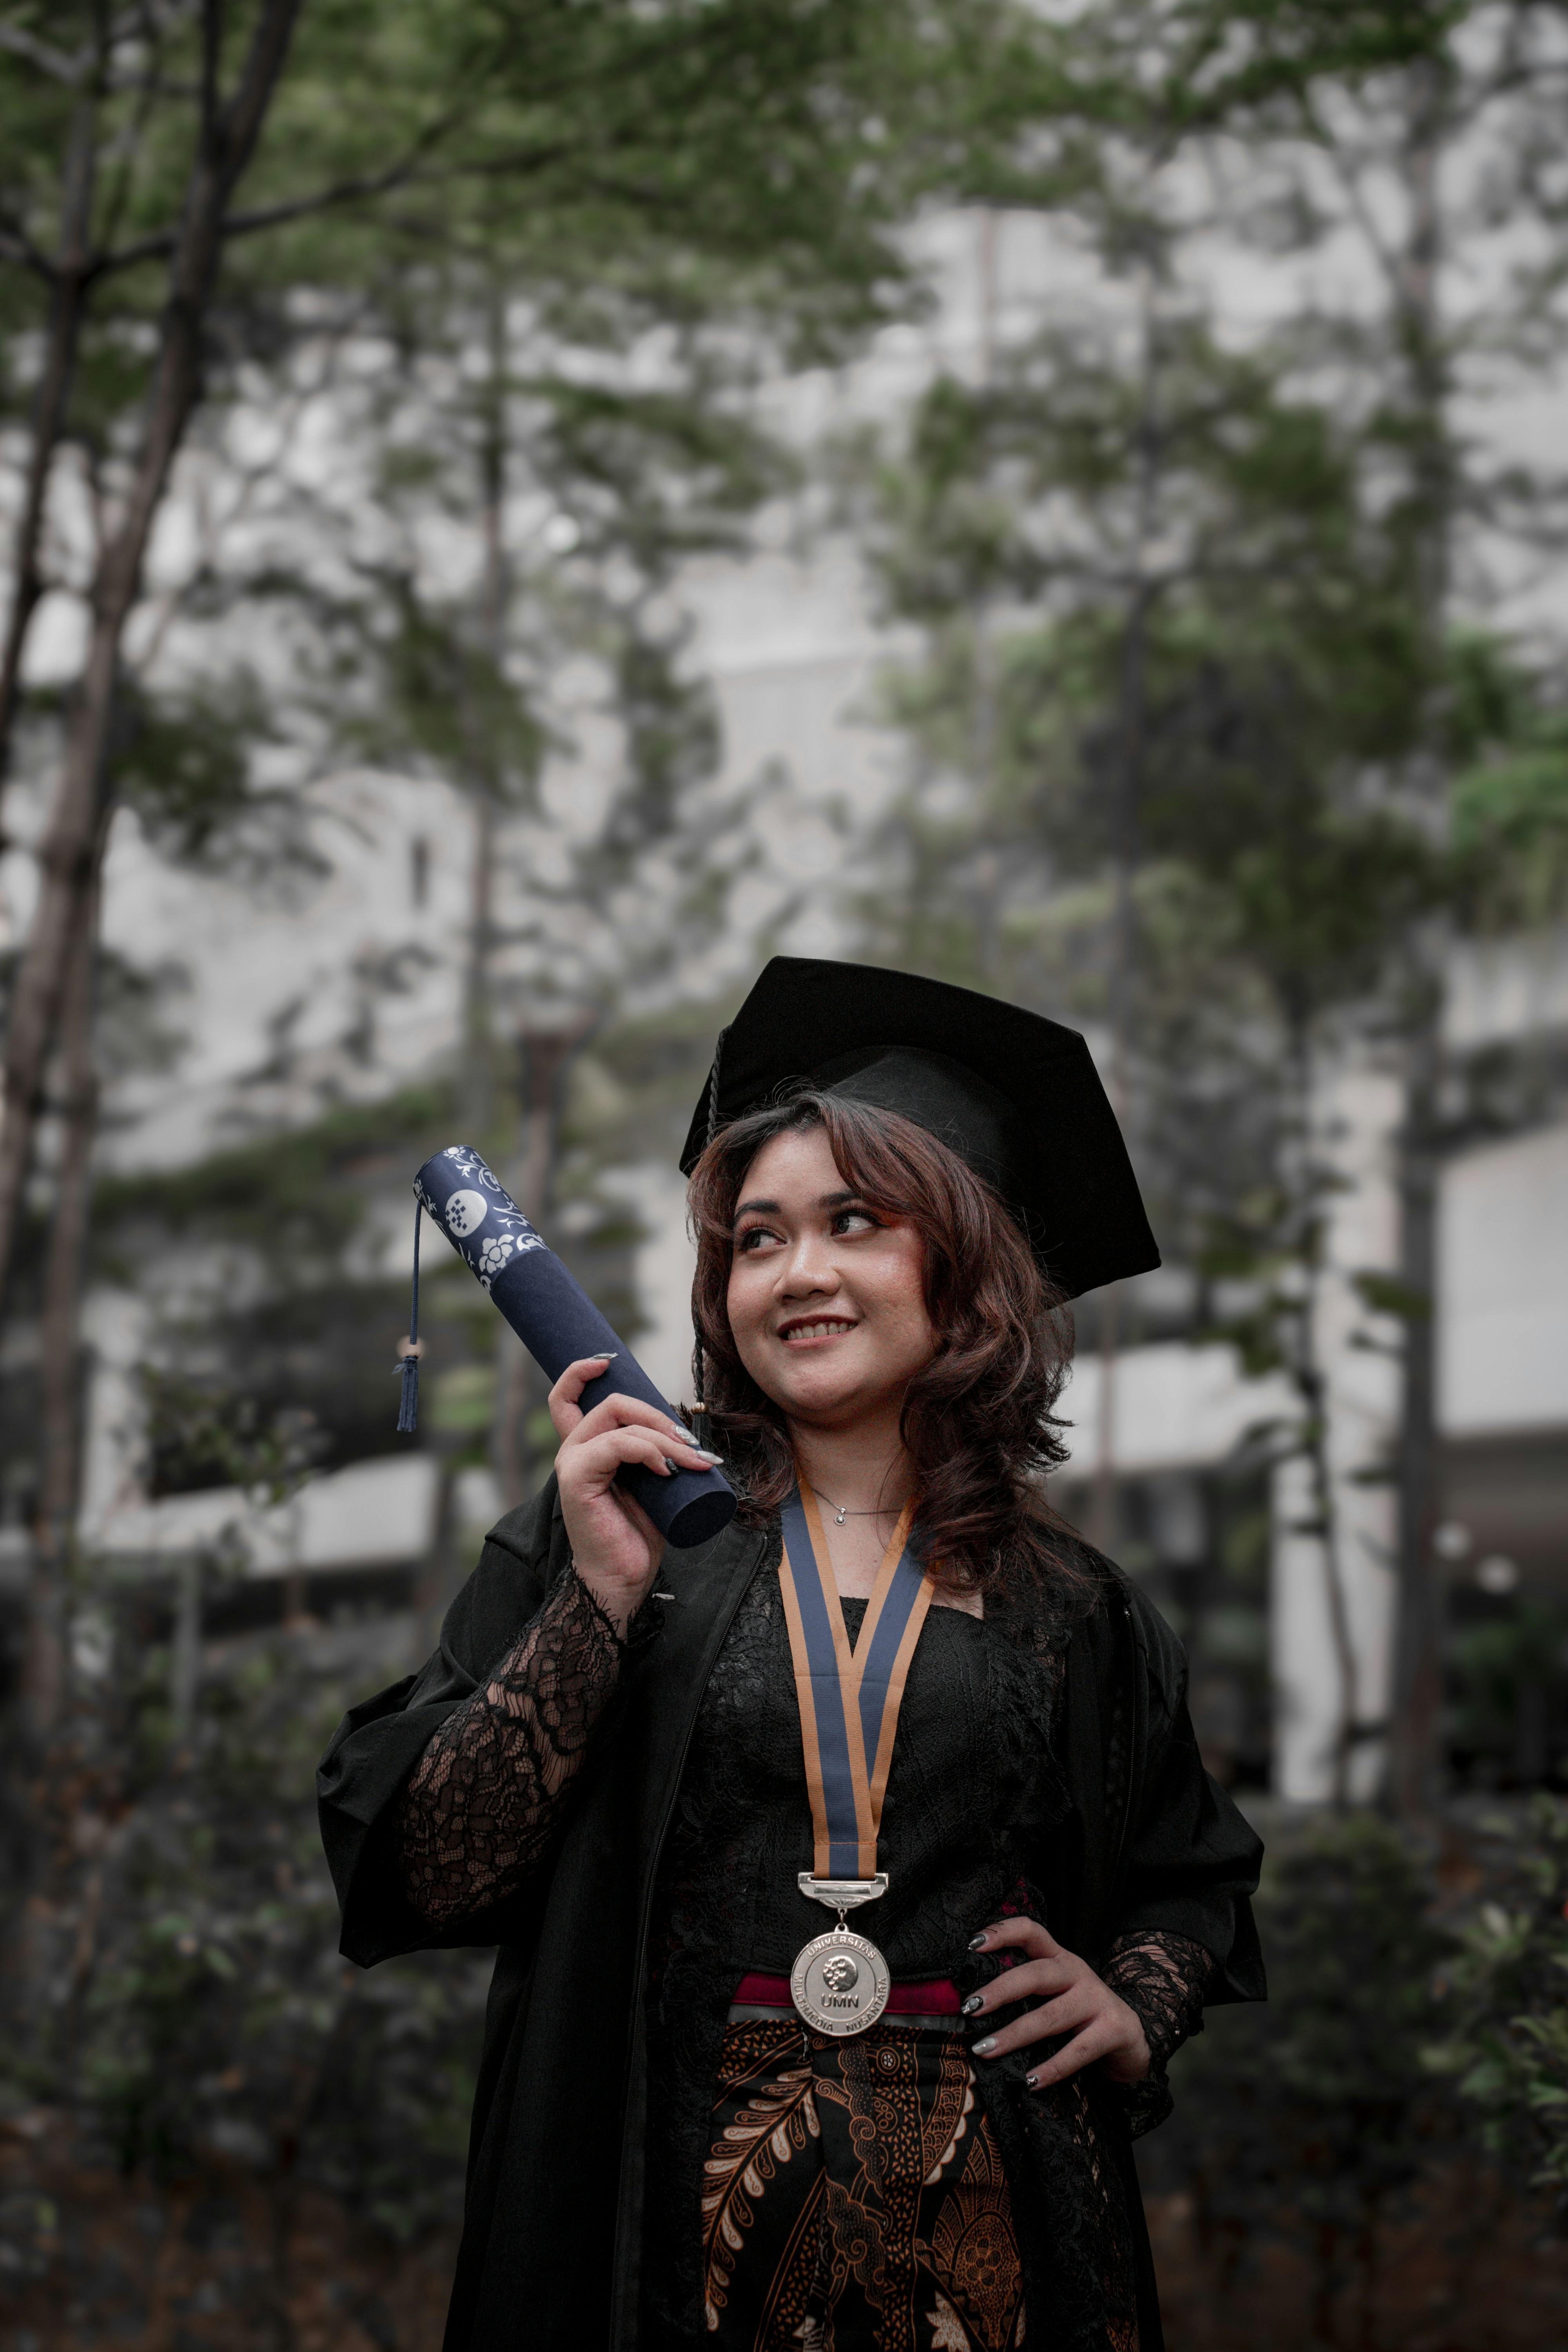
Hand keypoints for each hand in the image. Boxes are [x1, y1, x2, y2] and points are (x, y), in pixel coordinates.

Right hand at [547, 1357, 720, 1632]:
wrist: (624, 1579)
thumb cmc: (639, 1534)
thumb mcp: (652, 1482)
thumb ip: (654, 1453)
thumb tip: (683, 1430)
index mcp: (586, 1449)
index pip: (567, 1397)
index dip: (582, 1370)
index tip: (609, 1359)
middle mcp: (574, 1451)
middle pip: (610, 1401)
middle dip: (657, 1413)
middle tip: (690, 1444)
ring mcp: (572, 1464)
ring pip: (619, 1420)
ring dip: (665, 1435)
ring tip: (693, 1462)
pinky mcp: (578, 1480)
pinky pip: (618, 1445)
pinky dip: (649, 1450)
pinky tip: (667, 1471)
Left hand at [962, 1918, 1150, 2090]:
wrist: (1133, 2039)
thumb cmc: (1081, 2017)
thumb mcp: (1056, 1994)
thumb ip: (1026, 1994)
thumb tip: (972, 2009)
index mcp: (1060, 1959)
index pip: (1032, 1932)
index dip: (1003, 1932)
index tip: (972, 1945)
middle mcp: (1078, 1973)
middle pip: (1036, 1974)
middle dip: (1001, 1991)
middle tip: (970, 2008)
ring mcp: (1098, 2000)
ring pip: (1051, 2016)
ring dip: (1015, 2034)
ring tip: (985, 2050)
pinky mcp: (1114, 2029)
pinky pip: (1078, 2051)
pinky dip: (1052, 2068)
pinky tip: (1030, 2081)